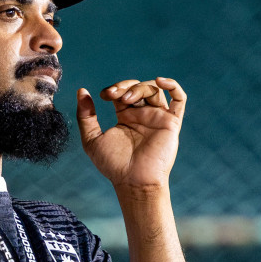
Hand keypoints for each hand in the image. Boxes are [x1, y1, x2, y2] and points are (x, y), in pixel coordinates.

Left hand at [76, 78, 186, 192]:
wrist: (133, 180)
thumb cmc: (113, 165)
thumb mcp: (91, 139)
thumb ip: (85, 116)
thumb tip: (81, 91)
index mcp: (126, 117)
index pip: (122, 93)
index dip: (114, 89)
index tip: (104, 96)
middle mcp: (143, 115)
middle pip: (138, 87)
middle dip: (125, 86)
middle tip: (113, 95)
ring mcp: (157, 117)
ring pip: (154, 90)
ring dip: (139, 88)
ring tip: (126, 99)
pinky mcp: (171, 122)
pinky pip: (179, 99)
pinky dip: (173, 85)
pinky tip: (160, 80)